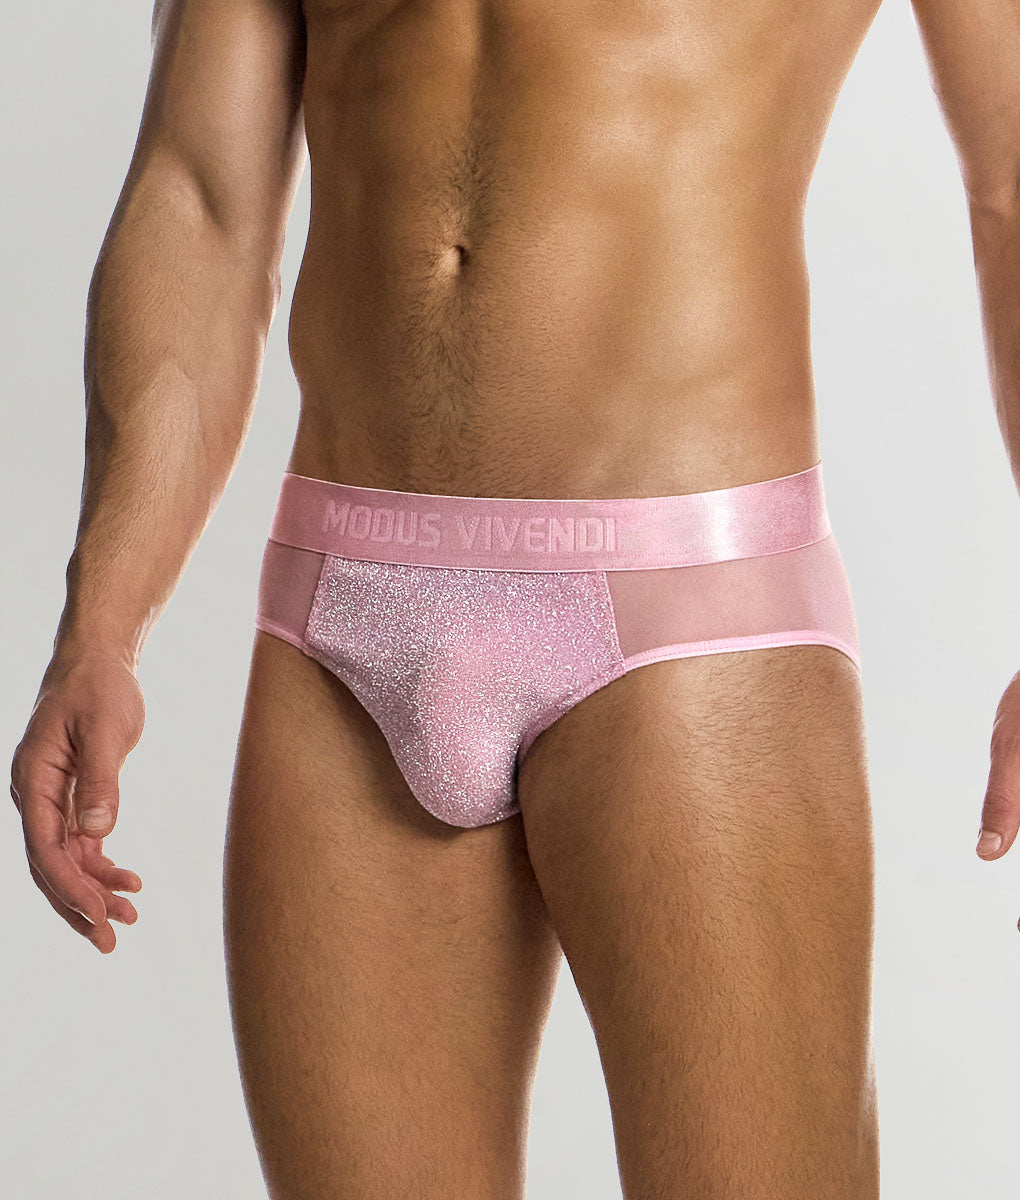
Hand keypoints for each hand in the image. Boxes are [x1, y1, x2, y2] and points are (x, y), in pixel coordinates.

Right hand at [10, 652, 144, 952]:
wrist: (99, 660)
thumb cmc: (100, 687)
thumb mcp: (104, 729)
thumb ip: (101, 780)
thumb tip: (97, 831)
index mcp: (33, 780)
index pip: (45, 848)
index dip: (71, 886)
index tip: (100, 913)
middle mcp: (36, 795)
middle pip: (50, 865)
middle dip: (78, 905)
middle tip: (111, 941)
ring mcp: (53, 799)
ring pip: (66, 860)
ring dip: (94, 891)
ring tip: (129, 917)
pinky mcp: (74, 797)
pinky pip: (82, 843)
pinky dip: (102, 866)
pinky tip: (129, 883)